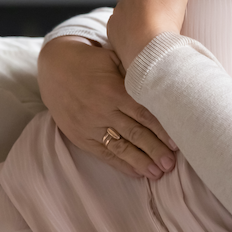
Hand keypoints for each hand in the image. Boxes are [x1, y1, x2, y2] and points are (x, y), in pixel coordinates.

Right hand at [38, 36, 177, 179]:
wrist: (55, 65)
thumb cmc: (92, 60)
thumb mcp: (114, 58)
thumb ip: (135, 73)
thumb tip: (163, 84)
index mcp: (114, 90)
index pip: (143, 114)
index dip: (161, 130)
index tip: (177, 143)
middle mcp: (102, 110)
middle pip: (134, 134)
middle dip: (155, 150)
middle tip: (170, 164)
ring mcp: (89, 125)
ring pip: (120, 147)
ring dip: (140, 161)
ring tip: (157, 173)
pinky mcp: (79, 135)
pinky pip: (103, 153)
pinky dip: (120, 163)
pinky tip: (136, 172)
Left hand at [108, 0, 203, 69]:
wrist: (148, 47)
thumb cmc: (163, 12)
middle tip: (184, 5)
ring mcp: (121, 13)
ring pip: (142, 7)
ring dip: (154, 10)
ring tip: (169, 22)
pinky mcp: (117, 32)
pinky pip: (132, 26)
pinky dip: (142, 26)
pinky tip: (153, 33)